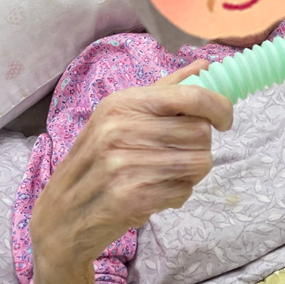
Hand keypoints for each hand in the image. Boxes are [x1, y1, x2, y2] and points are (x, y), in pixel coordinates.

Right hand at [29, 60, 231, 269]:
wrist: (60, 217)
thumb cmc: (96, 163)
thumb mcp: (120, 117)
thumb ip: (165, 90)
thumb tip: (204, 66)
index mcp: (122, 104)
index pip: (191, 96)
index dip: (219, 107)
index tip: (225, 120)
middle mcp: (121, 130)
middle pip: (201, 133)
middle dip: (199, 147)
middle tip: (178, 155)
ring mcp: (124, 164)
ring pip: (199, 163)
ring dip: (191, 173)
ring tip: (165, 175)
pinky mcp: (131, 197)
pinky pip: (184, 191)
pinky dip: (177, 195)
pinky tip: (154, 194)